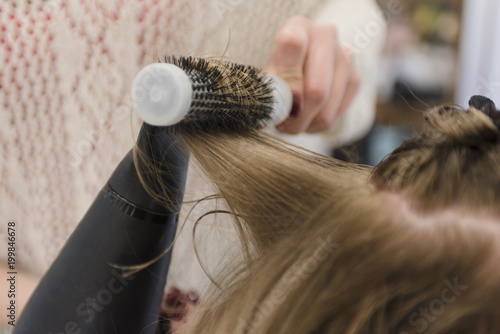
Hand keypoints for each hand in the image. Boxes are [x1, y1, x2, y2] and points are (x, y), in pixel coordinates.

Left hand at [265, 16, 361, 133]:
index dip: (286, 82)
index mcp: (297, 28)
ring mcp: (346, 56)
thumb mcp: (266, 77)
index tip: (280, 106)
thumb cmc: (278, 71)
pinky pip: (335, 117)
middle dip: (296, 118)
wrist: (302, 66)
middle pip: (316, 89)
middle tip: (282, 126)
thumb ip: (267, 92)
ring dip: (305, 125)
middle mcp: (326, 36)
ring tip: (292, 123)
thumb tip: (268, 118)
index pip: (292, 46)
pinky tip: (307, 118)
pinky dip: (316, 126)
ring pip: (326, 110)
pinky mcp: (356, 78)